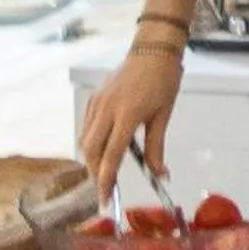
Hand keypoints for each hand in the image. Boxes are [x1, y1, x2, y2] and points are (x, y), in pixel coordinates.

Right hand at [78, 48, 183, 198]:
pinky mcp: (94, 97)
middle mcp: (106, 109)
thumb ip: (156, 148)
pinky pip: (86, 125)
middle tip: (106, 188)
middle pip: (91, 150)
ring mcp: (97, 102)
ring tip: (103, 171)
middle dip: (95, 172)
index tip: (106, 199)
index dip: (106, 180)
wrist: (153, 49)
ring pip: (84, 138)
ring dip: (91, 158)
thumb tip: (161, 175)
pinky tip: (101, 148)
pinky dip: (90, 141)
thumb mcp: (163, 116)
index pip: (111, 156)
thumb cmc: (163, 81)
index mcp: (126, 115)